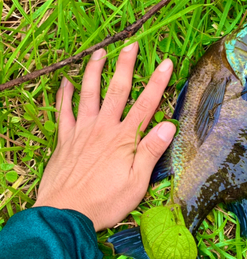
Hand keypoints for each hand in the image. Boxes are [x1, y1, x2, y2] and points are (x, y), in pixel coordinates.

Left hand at [34, 43, 175, 230]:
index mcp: (124, 138)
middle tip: (131, 44)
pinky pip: (63, 112)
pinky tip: (66, 82)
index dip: (158, 82)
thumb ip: (150, 152)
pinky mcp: (65, 139)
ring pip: (88, 94)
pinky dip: (64, 96)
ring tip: (99, 52)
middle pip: (117, 90)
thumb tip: (169, 126)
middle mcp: (104, 128)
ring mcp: (82, 131)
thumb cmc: (105, 202)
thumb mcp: (136, 183)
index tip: (166, 62)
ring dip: (94, 71)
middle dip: (126, 66)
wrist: (65, 214)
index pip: (146, 104)